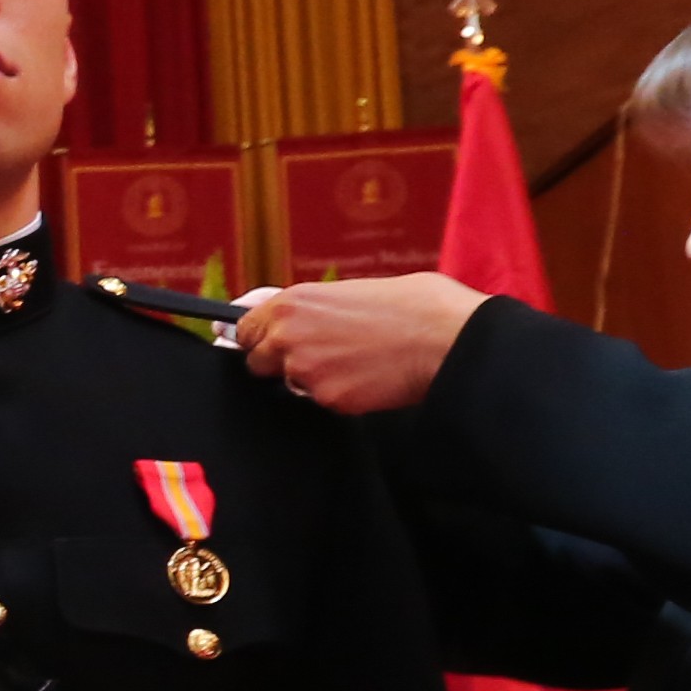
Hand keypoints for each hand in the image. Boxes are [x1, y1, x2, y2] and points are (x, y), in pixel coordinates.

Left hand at [228, 273, 489, 414]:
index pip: (245, 329)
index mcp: (293, 302)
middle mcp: (288, 335)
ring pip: (288, 384)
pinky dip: (339, 395)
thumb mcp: (352, 289)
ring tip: (353, 363)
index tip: (271, 344)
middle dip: (279, 363)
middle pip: (256, 361)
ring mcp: (304, 370)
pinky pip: (321, 402)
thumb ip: (312, 306)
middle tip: (319, 357)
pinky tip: (366, 379)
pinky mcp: (326, 398)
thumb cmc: (413, 306)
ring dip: (310, 380)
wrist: (445, 337)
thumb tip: (294, 315)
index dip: (261, 338)